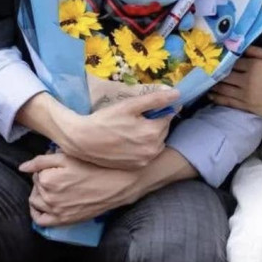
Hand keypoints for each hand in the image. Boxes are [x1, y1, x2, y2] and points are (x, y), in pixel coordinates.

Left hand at [20, 151, 142, 225]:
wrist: (115, 183)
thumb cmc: (94, 166)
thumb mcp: (68, 156)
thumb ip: (42, 160)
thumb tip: (22, 167)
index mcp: (48, 179)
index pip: (35, 171)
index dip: (45, 166)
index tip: (55, 163)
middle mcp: (48, 198)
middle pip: (35, 186)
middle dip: (42, 178)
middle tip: (57, 172)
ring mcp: (56, 211)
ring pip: (36, 202)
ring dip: (38, 193)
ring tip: (51, 186)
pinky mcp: (64, 221)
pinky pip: (41, 221)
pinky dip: (37, 213)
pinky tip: (41, 205)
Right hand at [58, 88, 179, 170]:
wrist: (83, 141)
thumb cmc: (106, 120)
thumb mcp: (130, 105)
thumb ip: (155, 99)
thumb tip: (177, 95)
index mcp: (153, 133)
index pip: (168, 115)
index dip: (161, 108)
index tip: (149, 106)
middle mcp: (153, 150)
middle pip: (163, 129)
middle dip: (155, 121)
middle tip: (138, 116)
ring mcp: (145, 160)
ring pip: (157, 142)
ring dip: (151, 134)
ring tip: (133, 128)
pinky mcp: (137, 166)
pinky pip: (148, 153)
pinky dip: (144, 145)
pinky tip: (130, 140)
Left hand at [209, 46, 261, 117]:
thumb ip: (257, 51)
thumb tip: (242, 47)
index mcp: (253, 66)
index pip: (233, 62)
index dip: (224, 60)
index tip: (216, 59)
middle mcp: (246, 80)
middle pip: (226, 75)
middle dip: (216, 72)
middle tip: (206, 70)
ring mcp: (245, 94)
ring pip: (224, 88)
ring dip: (214, 85)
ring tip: (206, 82)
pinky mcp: (246, 106)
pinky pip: (228, 102)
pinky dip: (218, 98)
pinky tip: (211, 95)